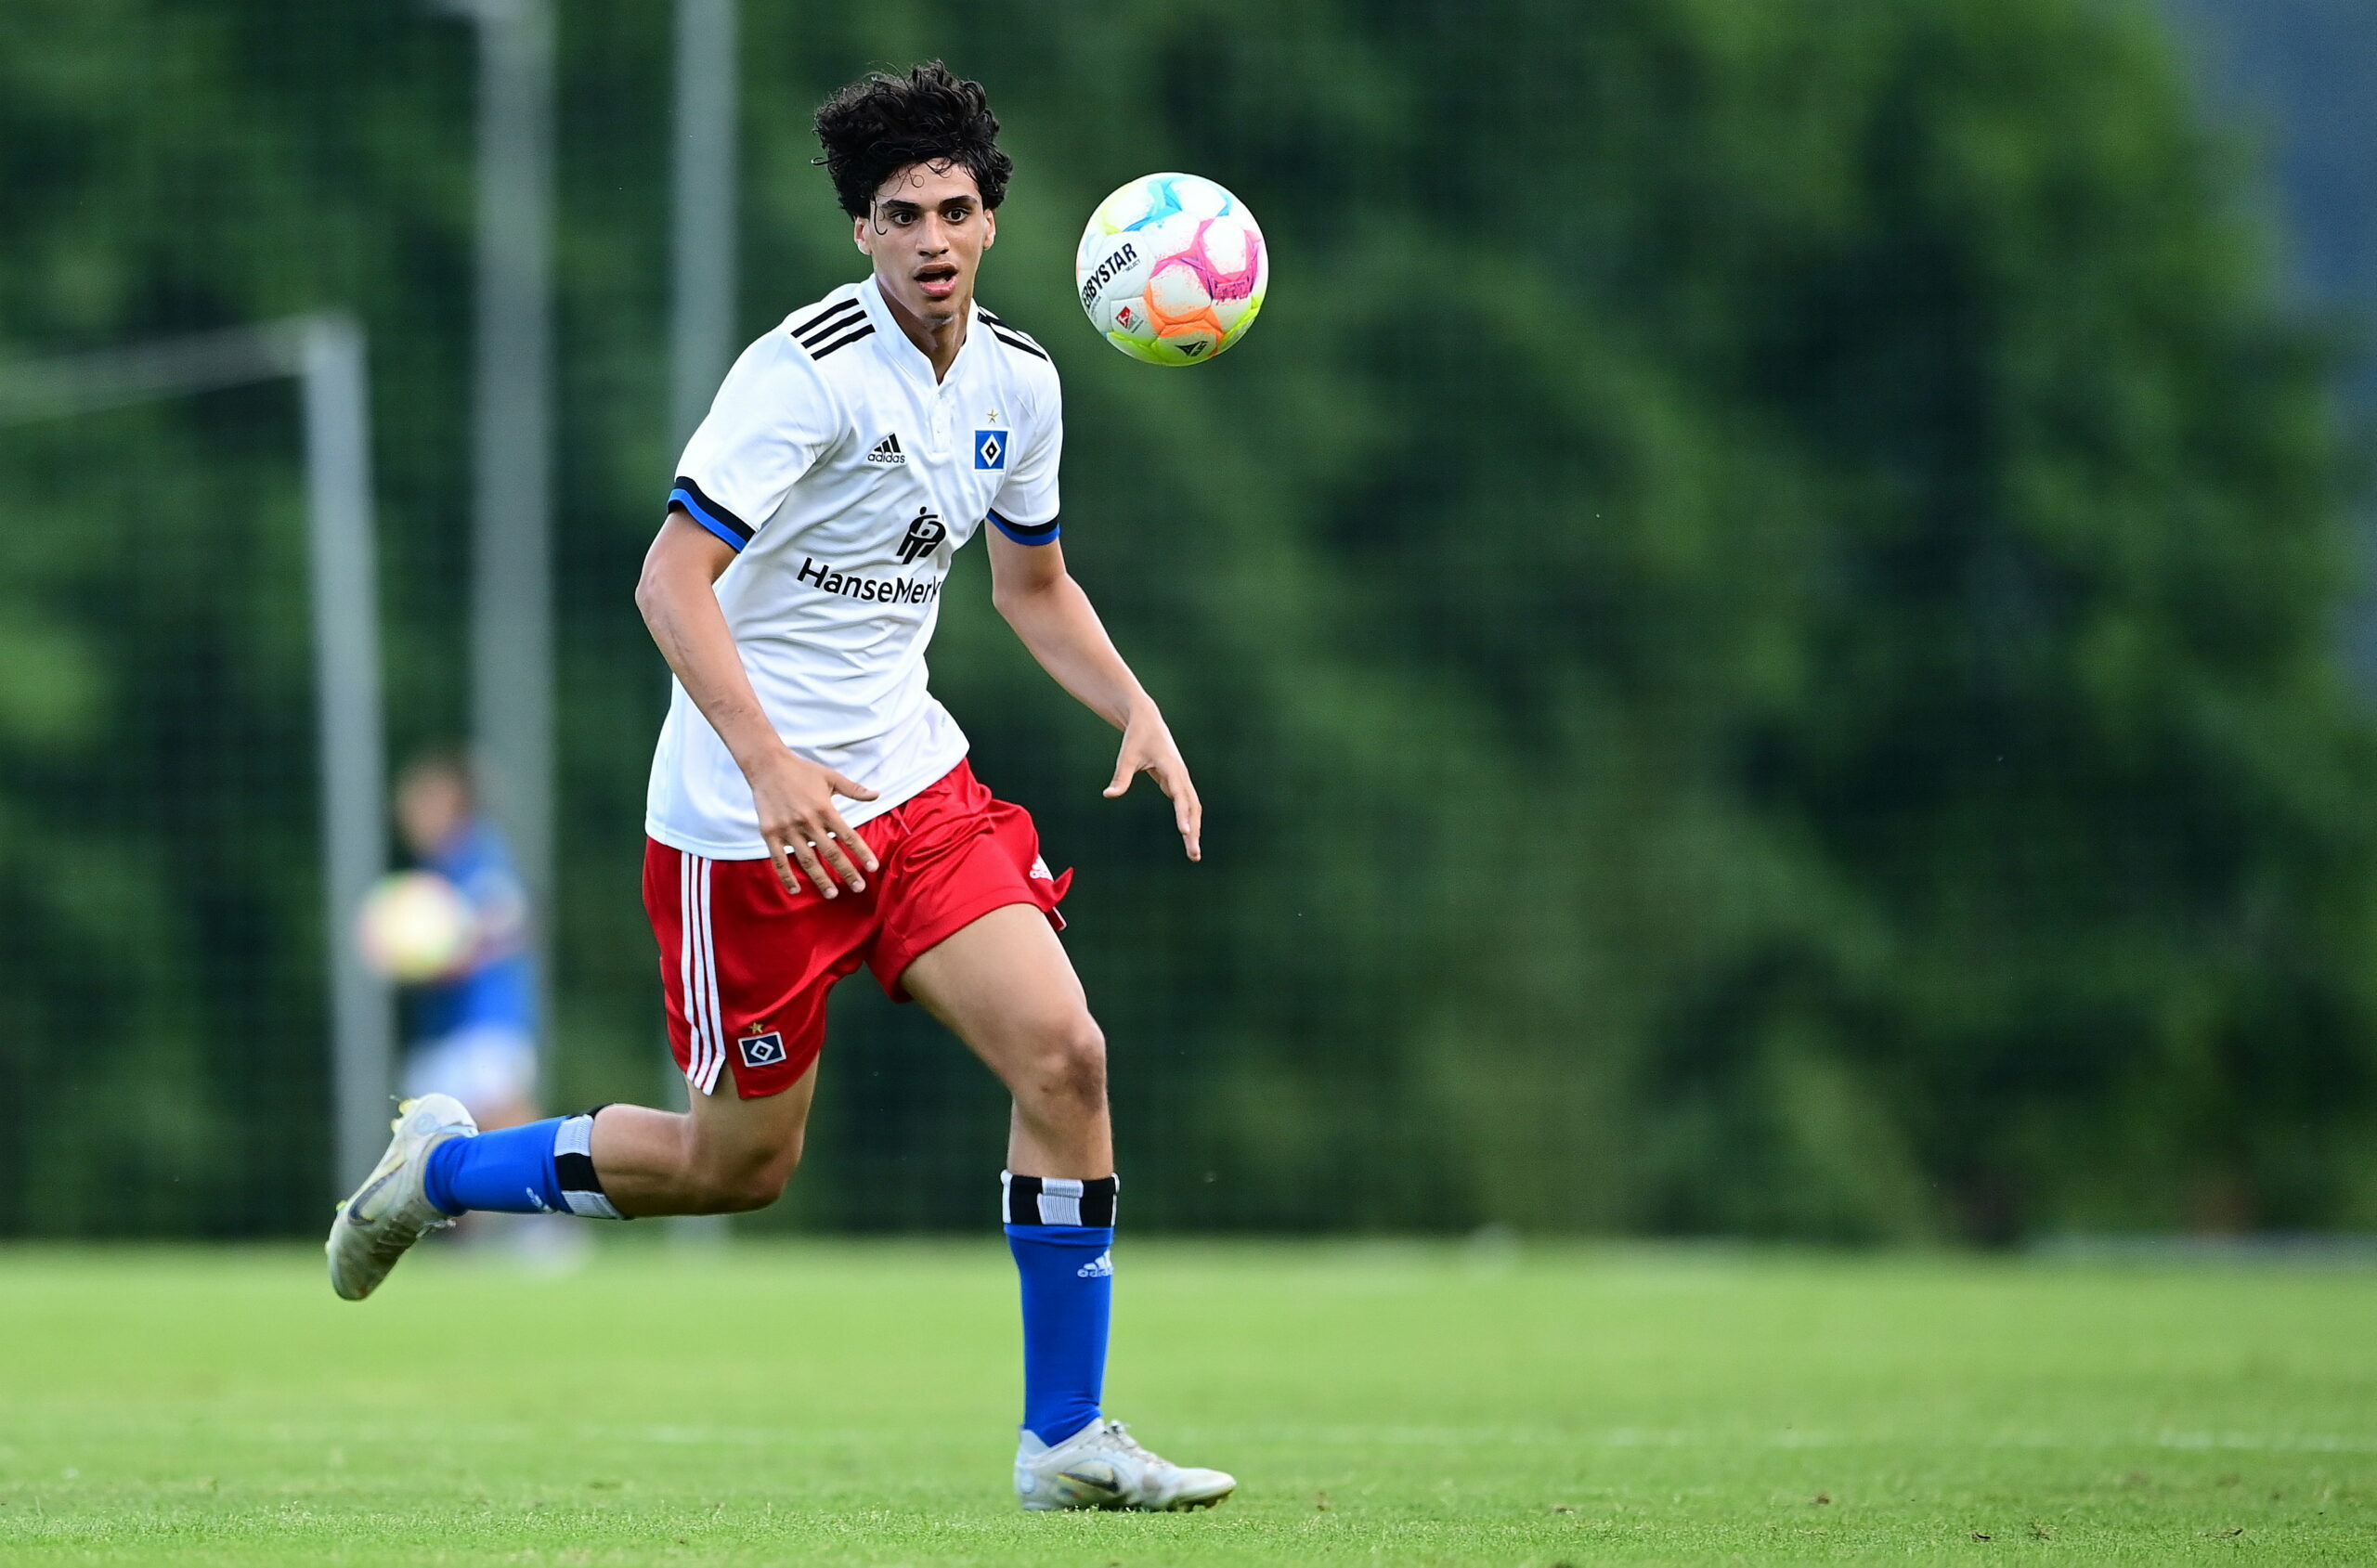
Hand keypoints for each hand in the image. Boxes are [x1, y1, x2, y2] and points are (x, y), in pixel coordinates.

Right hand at [742, 746, 880, 897]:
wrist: (767, 765)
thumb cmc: (802, 770)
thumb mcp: (831, 777)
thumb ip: (854, 789)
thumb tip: (878, 794)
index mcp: (825, 808)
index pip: (848, 836)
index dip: (862, 853)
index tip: (873, 867)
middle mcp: (807, 821)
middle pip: (831, 852)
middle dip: (846, 872)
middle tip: (858, 888)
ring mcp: (787, 829)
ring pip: (807, 860)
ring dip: (820, 879)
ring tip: (832, 894)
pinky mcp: (770, 833)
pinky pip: (779, 859)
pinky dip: (786, 876)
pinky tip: (795, 890)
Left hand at [1104, 706, 1201, 860]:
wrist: (1147, 720)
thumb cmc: (1136, 737)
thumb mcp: (1127, 756)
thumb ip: (1120, 777)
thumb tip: (1108, 795)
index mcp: (1172, 768)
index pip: (1180, 796)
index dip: (1183, 815)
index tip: (1185, 832)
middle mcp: (1181, 775)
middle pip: (1193, 808)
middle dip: (1194, 831)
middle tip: (1194, 856)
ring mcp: (1181, 779)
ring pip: (1193, 808)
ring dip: (1194, 829)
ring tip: (1193, 855)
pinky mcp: (1177, 782)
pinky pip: (1187, 805)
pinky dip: (1189, 821)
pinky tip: (1189, 837)